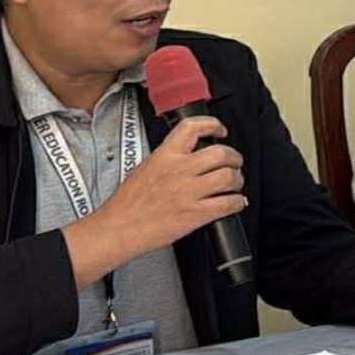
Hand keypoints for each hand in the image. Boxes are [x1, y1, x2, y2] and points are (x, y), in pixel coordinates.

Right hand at [61, 117, 245, 287]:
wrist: (117, 229)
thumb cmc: (126, 205)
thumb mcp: (144, 169)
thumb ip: (168, 160)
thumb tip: (189, 157)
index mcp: (164, 156)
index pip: (193, 128)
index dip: (213, 125)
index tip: (220, 130)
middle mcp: (179, 170)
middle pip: (221, 153)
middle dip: (234, 158)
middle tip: (234, 162)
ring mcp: (188, 192)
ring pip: (229, 177)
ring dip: (237, 180)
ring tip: (234, 183)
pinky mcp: (195, 214)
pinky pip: (228, 204)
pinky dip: (238, 202)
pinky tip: (235, 202)